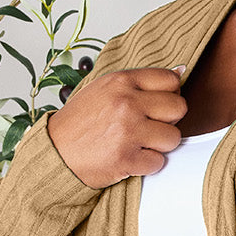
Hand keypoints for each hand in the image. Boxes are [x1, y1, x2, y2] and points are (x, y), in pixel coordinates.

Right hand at [46, 65, 188, 187]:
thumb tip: (180, 71)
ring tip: (138, 144)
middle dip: (168, 120)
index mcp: (121, 82)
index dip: (169, 95)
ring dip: (160, 145)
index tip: (157, 105)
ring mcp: (128, 131)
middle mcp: (126, 103)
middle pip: (178, 108)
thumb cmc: (79, 123)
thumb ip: (140, 83)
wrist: (55, 153)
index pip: (171, 80)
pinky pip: (159, 162)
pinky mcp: (127, 159)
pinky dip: (147, 164)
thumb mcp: (104, 90)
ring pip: (173, 137)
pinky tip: (130, 158)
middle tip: (149, 127)